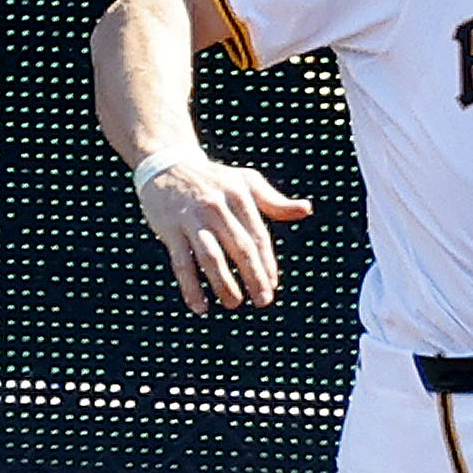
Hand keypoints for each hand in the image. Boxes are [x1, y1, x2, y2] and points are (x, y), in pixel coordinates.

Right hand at [138, 156, 312, 312]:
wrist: (166, 165)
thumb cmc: (212, 179)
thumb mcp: (245, 181)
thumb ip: (274, 201)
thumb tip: (306, 210)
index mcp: (239, 195)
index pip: (258, 235)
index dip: (267, 262)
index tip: (272, 284)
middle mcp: (217, 206)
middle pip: (240, 247)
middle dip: (253, 276)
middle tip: (263, 300)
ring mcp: (192, 218)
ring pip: (211, 256)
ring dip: (224, 283)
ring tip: (234, 303)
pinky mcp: (170, 229)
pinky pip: (182, 263)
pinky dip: (191, 287)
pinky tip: (200, 307)